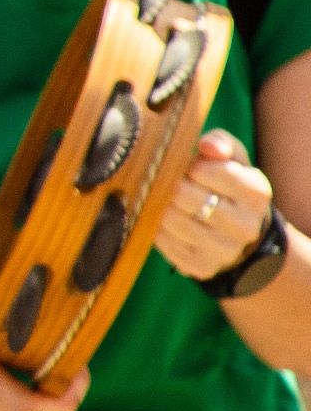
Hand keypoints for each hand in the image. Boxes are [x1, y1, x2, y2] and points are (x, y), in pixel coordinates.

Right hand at [0, 298, 89, 410]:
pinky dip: (43, 394)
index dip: (72, 389)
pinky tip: (35, 373)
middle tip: (70, 356)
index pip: (42, 406)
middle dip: (68, 383)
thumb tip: (9, 305)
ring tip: (51, 361)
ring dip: (55, 388)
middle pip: (53, 409)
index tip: (78, 365)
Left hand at [157, 129, 276, 282]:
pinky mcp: (200, 267)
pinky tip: (163, 219)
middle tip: (170, 182)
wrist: (238, 234)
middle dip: (170, 184)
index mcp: (256, 193)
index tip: (188, 167)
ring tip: (165, 199)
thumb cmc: (229, 186)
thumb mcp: (234, 160)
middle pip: (183, 195)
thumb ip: (221, 144)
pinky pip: (161, 241)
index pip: (207, 170)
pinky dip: (155, 226)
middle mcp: (244, 225)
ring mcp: (223, 250)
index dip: (189, 165)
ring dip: (159, 205)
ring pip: (169, 219)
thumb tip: (206, 146)